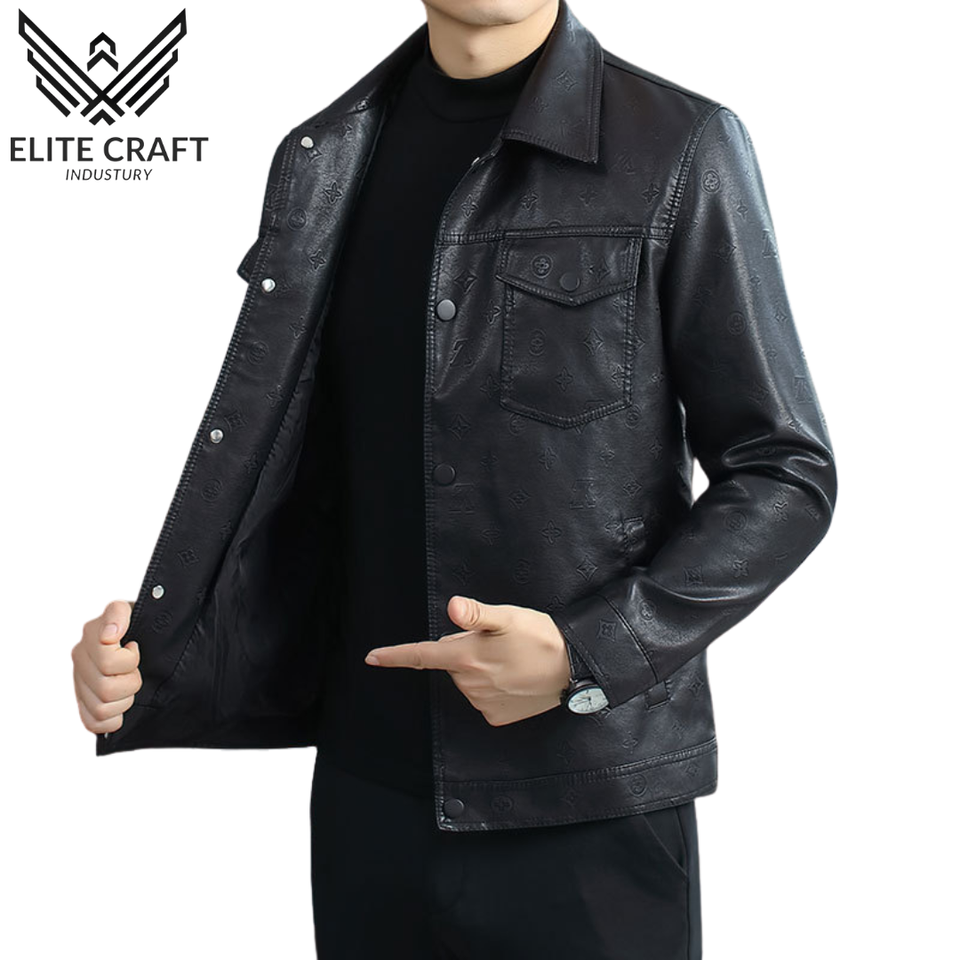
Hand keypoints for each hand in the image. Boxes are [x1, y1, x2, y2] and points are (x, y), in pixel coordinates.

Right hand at [72, 599, 141, 733]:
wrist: (147, 637)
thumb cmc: (142, 624)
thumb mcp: (134, 610)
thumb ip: (119, 614)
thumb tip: (110, 634)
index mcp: (91, 634)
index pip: (108, 663)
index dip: (129, 660)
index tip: (135, 647)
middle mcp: (80, 657)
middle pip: (107, 689)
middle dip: (131, 682)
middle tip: (136, 670)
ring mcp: (80, 681)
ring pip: (101, 708)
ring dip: (124, 701)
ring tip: (129, 685)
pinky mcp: (83, 702)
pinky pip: (93, 723)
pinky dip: (113, 719)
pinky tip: (121, 704)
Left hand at [365, 595, 571, 725]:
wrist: (574, 670)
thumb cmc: (540, 637)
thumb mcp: (509, 617)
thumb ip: (477, 615)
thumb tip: (452, 607)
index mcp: (466, 657)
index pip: (422, 655)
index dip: (395, 655)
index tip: (372, 657)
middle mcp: (468, 684)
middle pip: (452, 661)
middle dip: (466, 650)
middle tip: (498, 641)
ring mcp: (481, 703)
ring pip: (467, 679)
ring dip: (481, 668)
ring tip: (512, 658)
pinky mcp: (495, 717)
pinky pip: (483, 697)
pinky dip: (493, 687)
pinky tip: (514, 678)